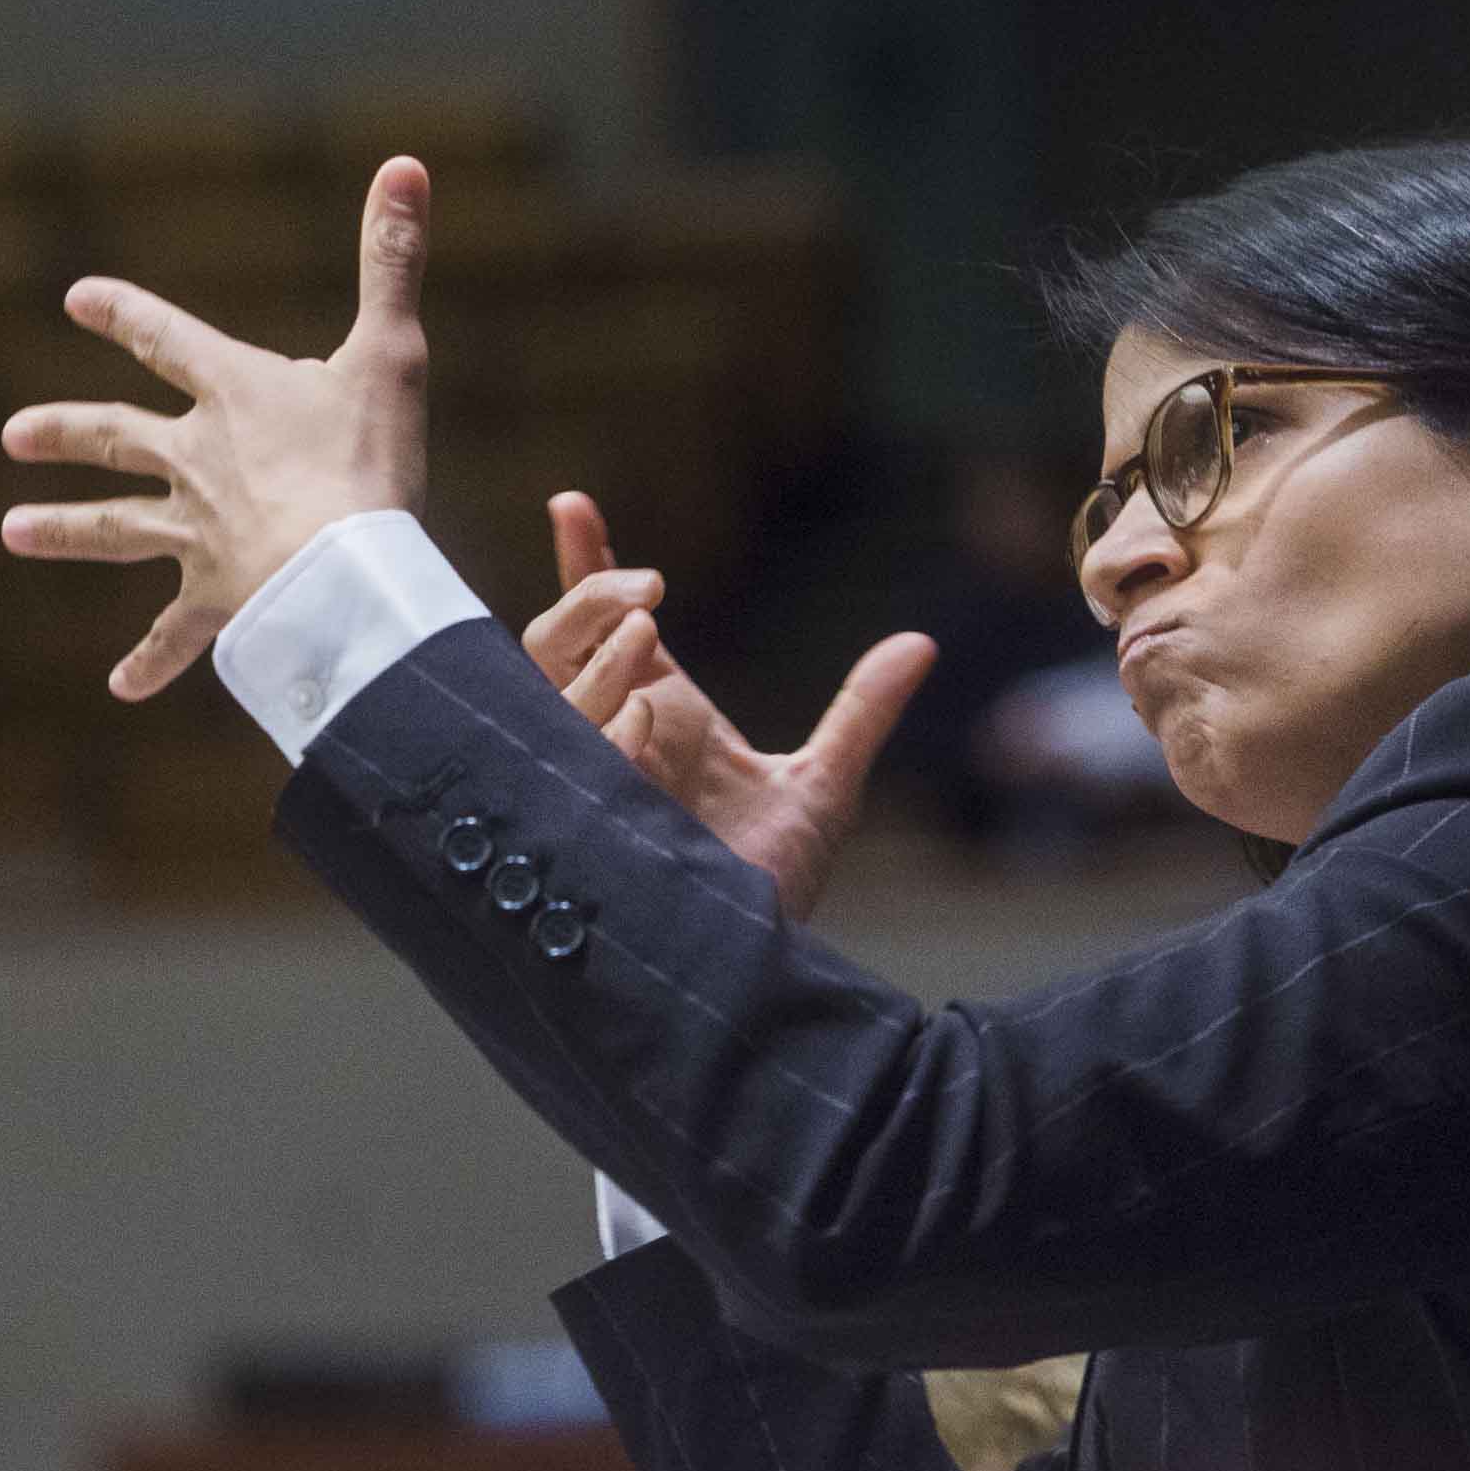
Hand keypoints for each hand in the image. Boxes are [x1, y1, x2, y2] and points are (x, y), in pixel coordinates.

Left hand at [0, 156, 433, 699]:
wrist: (344, 571)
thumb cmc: (370, 460)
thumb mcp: (391, 351)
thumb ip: (391, 262)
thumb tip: (405, 165)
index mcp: (233, 393)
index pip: (164, 337)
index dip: (125, 315)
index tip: (80, 300)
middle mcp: (197, 460)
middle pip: (117, 436)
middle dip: (67, 430)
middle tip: (18, 434)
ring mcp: (198, 533)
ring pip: (117, 528)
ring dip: (65, 528)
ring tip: (15, 531)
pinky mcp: (216, 599)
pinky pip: (177, 636)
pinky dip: (152, 662)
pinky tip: (120, 688)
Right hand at [522, 490, 936, 922]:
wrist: (767, 969)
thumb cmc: (776, 885)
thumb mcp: (825, 782)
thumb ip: (863, 709)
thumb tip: (920, 643)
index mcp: (652, 714)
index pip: (601, 627)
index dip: (583, 563)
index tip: (573, 500)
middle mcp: (609, 740)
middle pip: (552, 642)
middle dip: (587, 597)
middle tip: (651, 584)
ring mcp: (590, 784)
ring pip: (549, 693)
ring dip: (594, 655)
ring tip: (650, 627)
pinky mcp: (590, 829)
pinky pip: (573, 763)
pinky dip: (607, 729)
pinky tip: (644, 715)